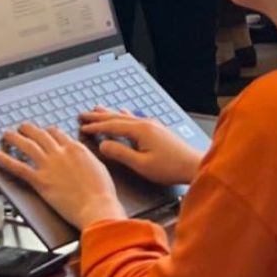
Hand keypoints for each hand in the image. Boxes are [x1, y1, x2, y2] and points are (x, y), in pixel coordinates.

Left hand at [0, 122, 125, 230]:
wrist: (96, 206)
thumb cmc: (102, 192)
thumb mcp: (98, 166)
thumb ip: (86, 158)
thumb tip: (82, 156)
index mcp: (75, 148)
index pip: (57, 133)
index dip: (47, 131)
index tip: (43, 132)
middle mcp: (60, 153)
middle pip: (39, 134)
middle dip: (28, 129)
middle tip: (21, 127)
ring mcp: (49, 166)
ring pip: (27, 146)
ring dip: (14, 138)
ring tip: (6, 134)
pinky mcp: (40, 181)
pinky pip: (18, 167)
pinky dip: (5, 160)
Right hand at [79, 109, 204, 186]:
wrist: (194, 165)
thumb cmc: (170, 167)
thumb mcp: (141, 165)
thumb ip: (120, 153)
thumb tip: (103, 145)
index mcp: (140, 130)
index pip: (112, 126)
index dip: (95, 126)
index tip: (82, 127)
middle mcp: (145, 123)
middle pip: (116, 117)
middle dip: (99, 116)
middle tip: (83, 114)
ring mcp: (152, 125)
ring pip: (125, 116)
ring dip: (110, 113)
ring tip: (98, 109)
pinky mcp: (158, 129)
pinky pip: (134, 118)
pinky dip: (123, 116)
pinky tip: (124, 113)